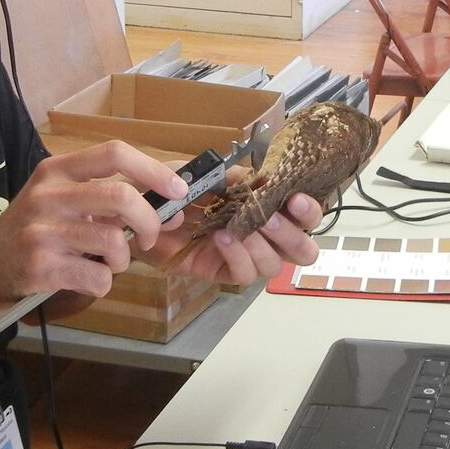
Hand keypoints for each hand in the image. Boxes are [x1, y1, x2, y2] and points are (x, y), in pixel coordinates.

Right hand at [0, 140, 188, 303]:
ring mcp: (42, 231)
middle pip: (121, 196)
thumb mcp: (61, 198)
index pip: (113, 153)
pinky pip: (97, 277)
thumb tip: (171, 201)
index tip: (178, 190)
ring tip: (109, 262)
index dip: (153, 169)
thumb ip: (107, 196)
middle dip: (149, 221)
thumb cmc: (36, 229)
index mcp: (56, 170)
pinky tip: (86, 278)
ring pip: (113, 242)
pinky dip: (104, 283)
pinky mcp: (40, 267)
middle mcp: (48, 195)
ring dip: (123, 259)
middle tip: (149, 237)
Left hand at [146, 184, 322, 286]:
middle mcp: (264, 235)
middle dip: (292, 235)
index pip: (305, 215)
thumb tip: (259, 179)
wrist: (140, 210)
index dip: (309, 210)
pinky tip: (220, 238)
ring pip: (274, 265)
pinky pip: (243, 274)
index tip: (296, 199)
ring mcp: (245, 256)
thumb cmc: (177, 189)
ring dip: (260, 245)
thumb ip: (233, 176)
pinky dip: (236, 255)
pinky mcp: (222, 272)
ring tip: (237, 227)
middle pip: (302, 250)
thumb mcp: (205, 174)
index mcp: (267, 206)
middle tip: (271, 219)